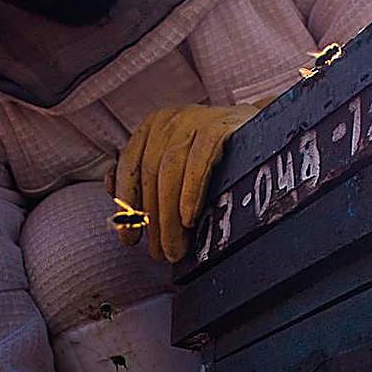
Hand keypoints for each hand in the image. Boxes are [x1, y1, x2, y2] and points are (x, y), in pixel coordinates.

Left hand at [106, 101, 270, 262]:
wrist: (263, 131)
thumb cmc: (214, 155)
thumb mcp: (176, 162)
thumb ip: (144, 175)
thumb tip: (109, 188)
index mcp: (152, 127)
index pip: (129, 166)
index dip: (126, 206)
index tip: (129, 239)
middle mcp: (169, 119)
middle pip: (151, 174)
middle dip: (153, 220)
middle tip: (161, 253)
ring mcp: (195, 119)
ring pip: (170, 171)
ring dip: (170, 216)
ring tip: (176, 247)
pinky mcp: (220, 125)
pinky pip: (199, 161)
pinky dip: (191, 192)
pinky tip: (188, 218)